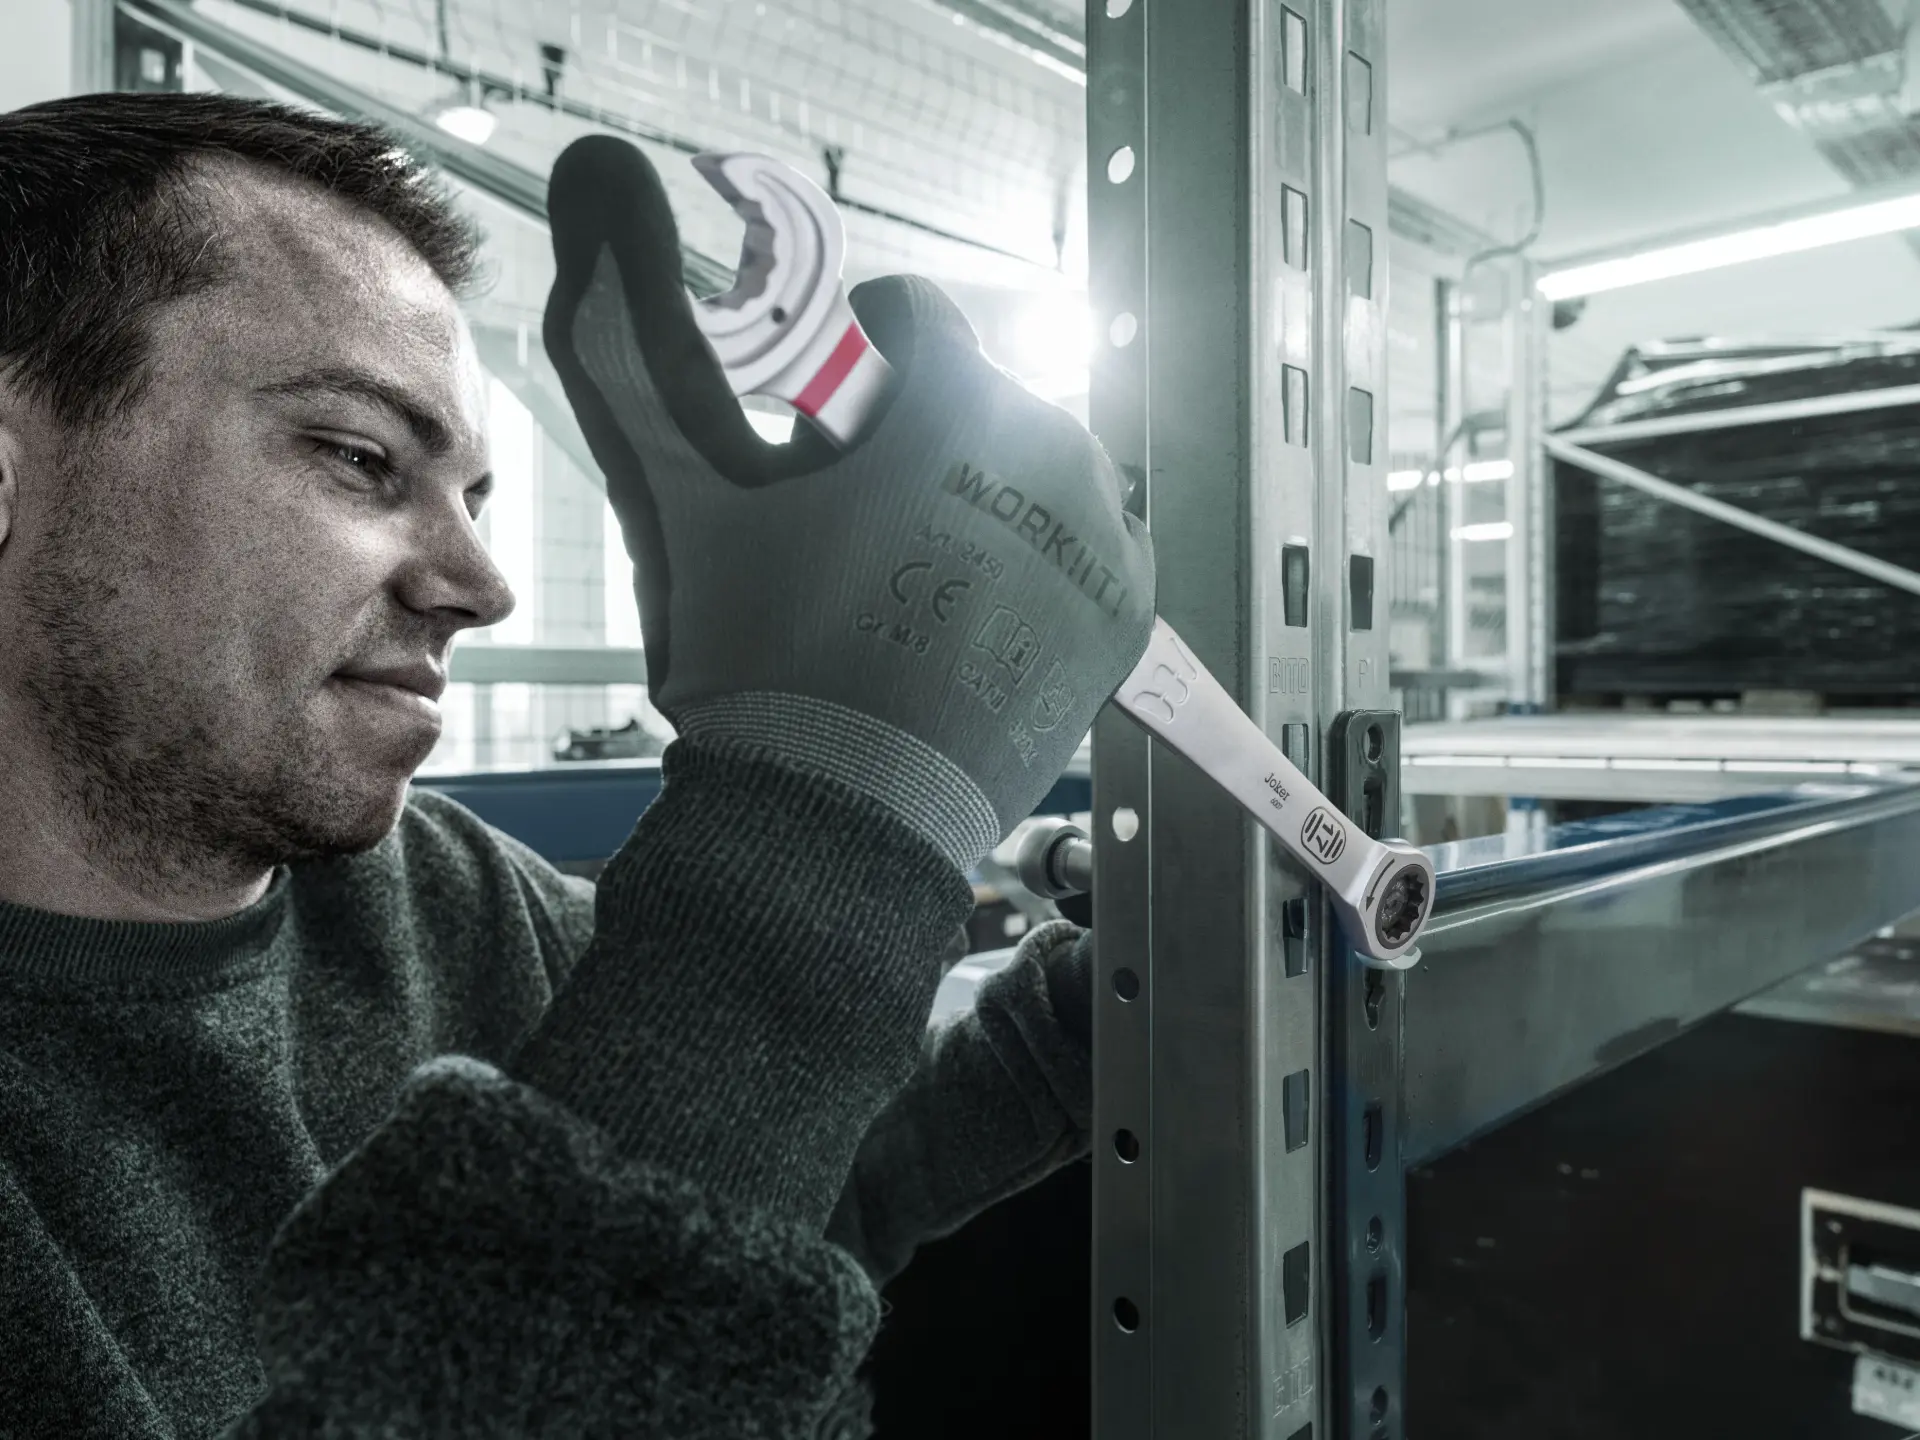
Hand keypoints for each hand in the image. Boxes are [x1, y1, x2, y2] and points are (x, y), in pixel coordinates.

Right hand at [543, 137, 1153, 870]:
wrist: (836, 815)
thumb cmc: (756, 656)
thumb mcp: (681, 496)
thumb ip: (629, 333)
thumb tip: (590, 165)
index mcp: (953, 400)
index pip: (911, 317)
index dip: (848, 365)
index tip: (821, 429)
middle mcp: (1052, 448)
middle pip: (979, 396)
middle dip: (918, 438)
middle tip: (855, 525)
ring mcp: (1101, 534)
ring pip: (1036, 462)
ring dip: (980, 491)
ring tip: (910, 577)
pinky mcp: (1125, 607)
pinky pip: (1087, 539)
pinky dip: (1036, 554)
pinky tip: (971, 606)